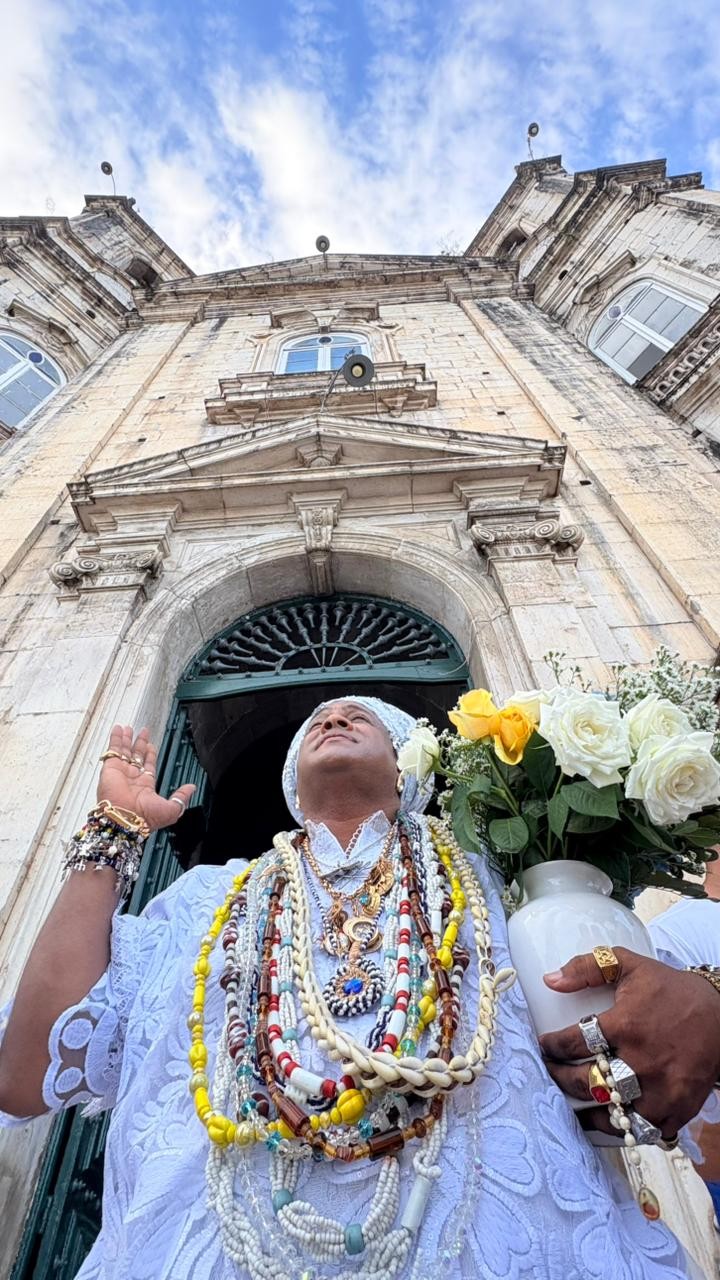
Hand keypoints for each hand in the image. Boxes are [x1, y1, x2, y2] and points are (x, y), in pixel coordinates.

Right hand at [98, 725, 195, 833]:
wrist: (126, 819)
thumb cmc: (146, 818)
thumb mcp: (172, 809)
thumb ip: (182, 796)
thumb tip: (192, 789)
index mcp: (145, 786)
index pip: (148, 766)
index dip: (150, 754)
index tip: (151, 745)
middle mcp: (132, 778)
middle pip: (136, 756)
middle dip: (139, 744)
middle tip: (142, 733)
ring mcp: (121, 772)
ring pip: (124, 751)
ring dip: (127, 739)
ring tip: (128, 728)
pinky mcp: (110, 768)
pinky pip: (113, 750)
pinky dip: (116, 739)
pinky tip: (118, 729)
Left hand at [539, 947, 719, 1139]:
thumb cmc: (671, 990)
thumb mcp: (630, 965)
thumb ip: (588, 967)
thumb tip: (550, 979)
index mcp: (626, 1024)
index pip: (574, 1042)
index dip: (552, 1047)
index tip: (545, 1046)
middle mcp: (642, 1061)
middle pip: (585, 1082)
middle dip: (559, 1079)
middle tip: (550, 1073)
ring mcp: (661, 1090)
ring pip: (610, 1115)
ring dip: (586, 1113)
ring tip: (571, 1105)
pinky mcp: (678, 1109)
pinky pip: (642, 1131)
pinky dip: (622, 1131)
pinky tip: (607, 1121)